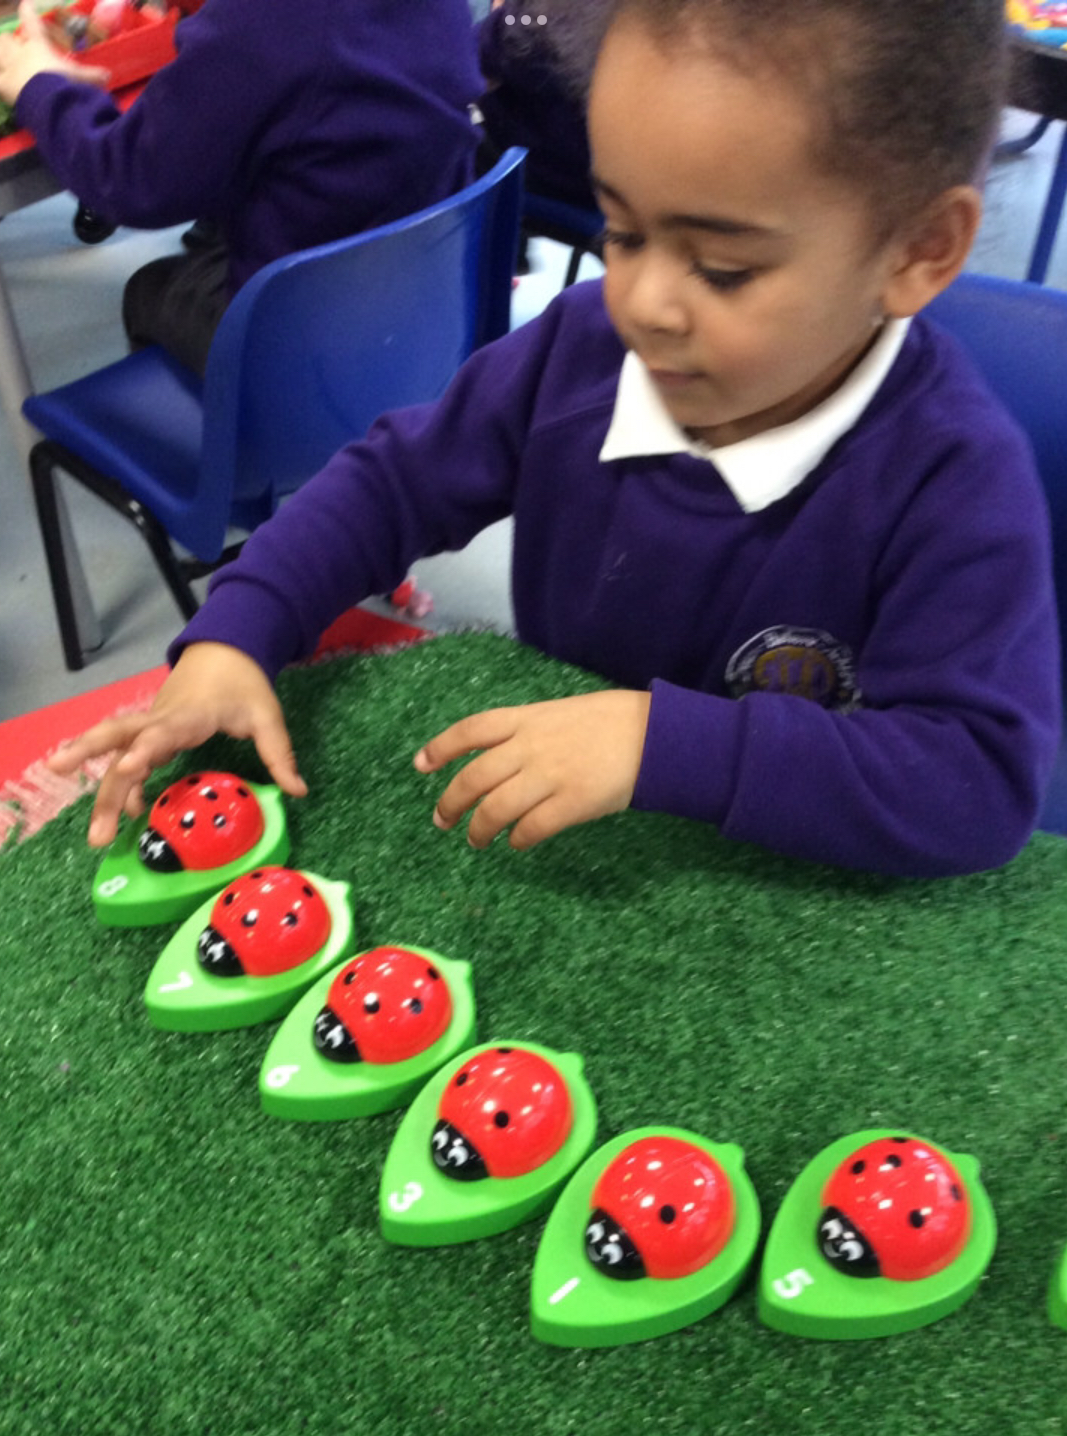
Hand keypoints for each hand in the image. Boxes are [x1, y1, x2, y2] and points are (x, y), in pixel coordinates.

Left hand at [0, 0, 108, 106]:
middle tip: (14, 46)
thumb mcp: (81, 78)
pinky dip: (1, 83)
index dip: (26, 11)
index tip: (25, 4)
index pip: (30, 21)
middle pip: (6, 39)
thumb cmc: (65, 83)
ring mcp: (9, 68)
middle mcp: (20, 53)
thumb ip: (93, 75)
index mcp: (37, 45)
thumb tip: (109, 76)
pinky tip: (3, 87)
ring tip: (5, 64)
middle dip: (9, 42)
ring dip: (1, 57)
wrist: (50, 102)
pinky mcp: (4, 86)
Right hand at [47, 642, 306, 845]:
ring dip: (101, 789)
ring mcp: (153, 726)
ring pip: (115, 752)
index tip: (128, 767)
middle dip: (91, 759)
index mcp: (189, 713)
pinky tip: (128, 814)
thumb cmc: (244, 683)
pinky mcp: (152, 734)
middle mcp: (161, 719)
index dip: (145, 749)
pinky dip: (125, 787)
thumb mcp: (267, 716)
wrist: (226, 650)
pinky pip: (129, 761)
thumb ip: (279, 754)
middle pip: (118, 737)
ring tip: (94, 834)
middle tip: (62, 779)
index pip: (161, 730)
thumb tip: (298, 791)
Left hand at [413, 689, 650, 849]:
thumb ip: (528, 733)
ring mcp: (549, 776)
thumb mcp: (559, 713)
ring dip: (480, 829)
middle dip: (451, 802)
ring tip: (476, 840)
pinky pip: (531, 829)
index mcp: (526, 718)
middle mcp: (529, 746)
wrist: (654, 735)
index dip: (440, 748)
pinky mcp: (571, 804)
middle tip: (442, 820)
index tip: (421, 765)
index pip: (470, 730)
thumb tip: (499, 763)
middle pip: (474, 778)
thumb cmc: (610, 721)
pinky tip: (517, 843)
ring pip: (496, 809)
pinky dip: (518, 840)